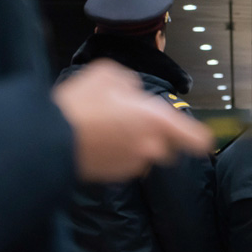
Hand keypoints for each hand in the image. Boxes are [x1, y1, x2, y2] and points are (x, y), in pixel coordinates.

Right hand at [54, 60, 213, 182]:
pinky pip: (125, 161)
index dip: (200, 137)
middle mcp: (150, 147)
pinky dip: (118, 152)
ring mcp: (132, 165)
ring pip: (144, 152)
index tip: (204, 139)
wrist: (48, 140)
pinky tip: (98, 138)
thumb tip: (133, 94)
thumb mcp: (108, 74)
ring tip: (108, 125)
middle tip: (132, 117)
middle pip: (167, 144)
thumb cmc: (82, 103)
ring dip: (135, 142)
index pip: (194, 138)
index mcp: (156, 121)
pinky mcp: (114, 176)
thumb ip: (130, 83)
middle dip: (156, 133)